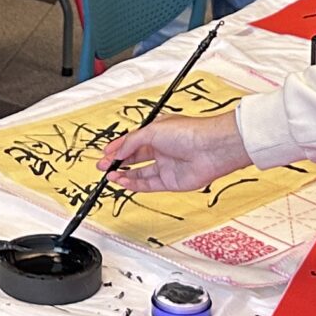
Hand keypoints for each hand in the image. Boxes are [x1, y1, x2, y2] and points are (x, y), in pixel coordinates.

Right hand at [100, 111, 250, 192]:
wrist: (212, 148)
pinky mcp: (171, 182)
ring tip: (110, 175)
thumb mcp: (153, 131)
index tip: (105, 153)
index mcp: (158, 132)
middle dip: (117, 161)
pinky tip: (123, 181)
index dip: (118, 147)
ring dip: (123, 174)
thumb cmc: (190, 133)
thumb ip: (132, 142)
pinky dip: (134, 184)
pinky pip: (148, 184)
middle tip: (103, 165)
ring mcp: (167, 166)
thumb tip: (118, 151)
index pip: (132, 141)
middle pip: (134, 157)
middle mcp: (162, 149)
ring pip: (140, 173)